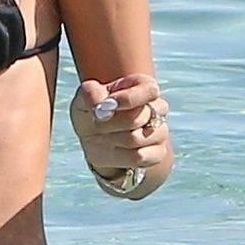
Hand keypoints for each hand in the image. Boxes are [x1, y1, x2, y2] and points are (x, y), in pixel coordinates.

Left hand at [70, 73, 170, 187]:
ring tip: (104, 136)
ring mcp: (160, 131)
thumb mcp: (84, 97)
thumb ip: (91, 94)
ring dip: (111, 140)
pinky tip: (113, 150)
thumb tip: (104, 106)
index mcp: (143, 87)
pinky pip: (140, 157)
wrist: (95, 139)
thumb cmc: (92, 112)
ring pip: (136, 139)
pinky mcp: (158, 152)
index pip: (149, 90)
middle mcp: (156, 108)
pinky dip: (118, 156)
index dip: (127, 99)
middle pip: (136, 118)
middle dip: (109, 123)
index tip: (106, 105)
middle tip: (96, 123)